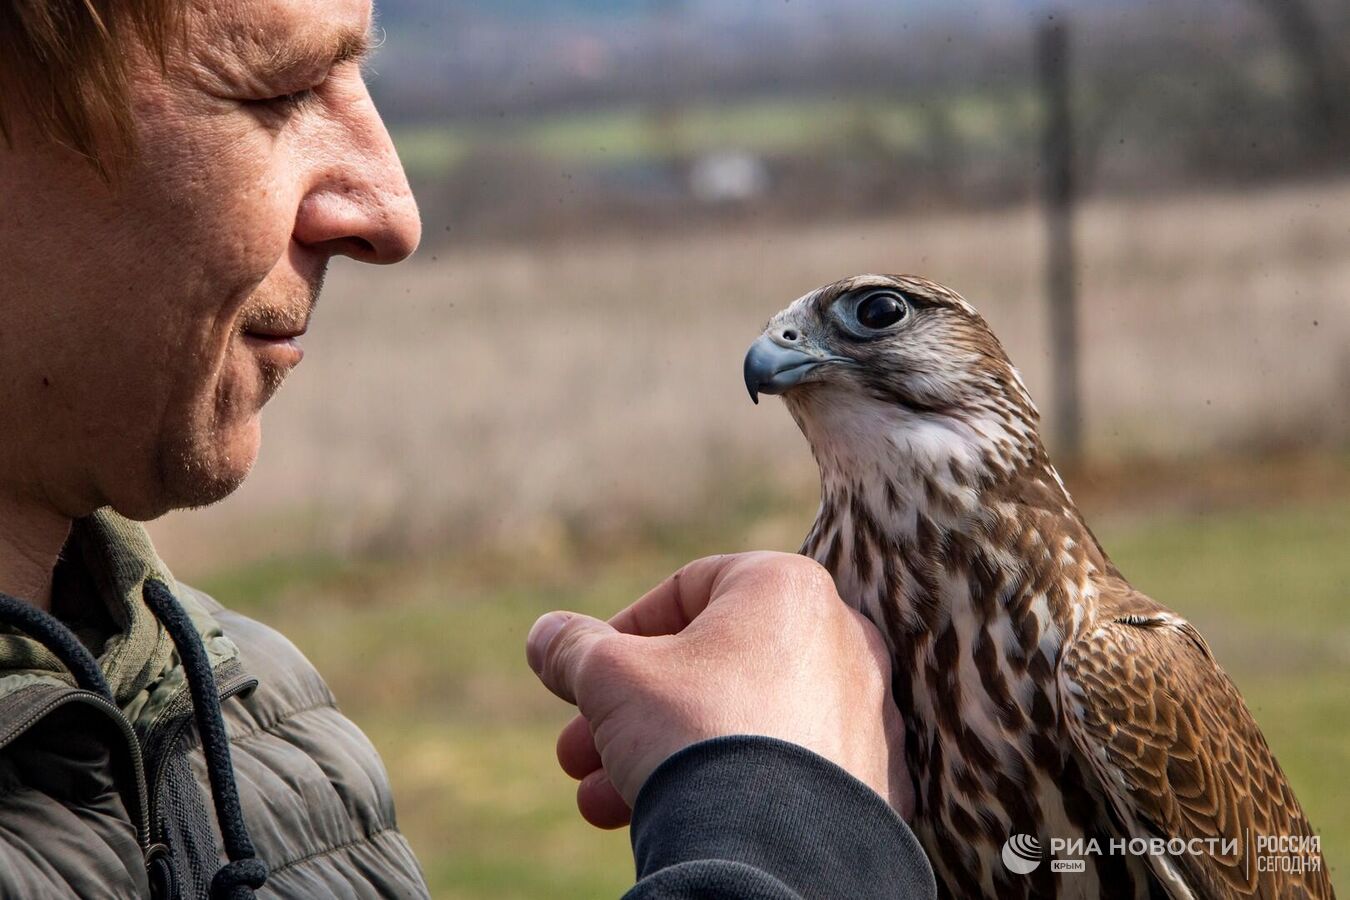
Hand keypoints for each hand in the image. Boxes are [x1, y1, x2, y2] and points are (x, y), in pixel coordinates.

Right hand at [526, 551, 912, 828]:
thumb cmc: (694, 732)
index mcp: (786, 586)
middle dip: (628, 714)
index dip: (619, 634)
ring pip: (740, 724)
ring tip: (599, 803)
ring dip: (661, 757)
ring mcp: (865, 713)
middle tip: (575, 755)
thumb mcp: (610, 677)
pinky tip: (669, 820)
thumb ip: (575, 648)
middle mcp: (841, 638)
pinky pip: (783, 771)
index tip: (582, 677)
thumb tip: (547, 637)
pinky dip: (728, 787)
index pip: (686, 590)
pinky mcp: (873, 780)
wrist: (775, 846)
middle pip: (708, 668)